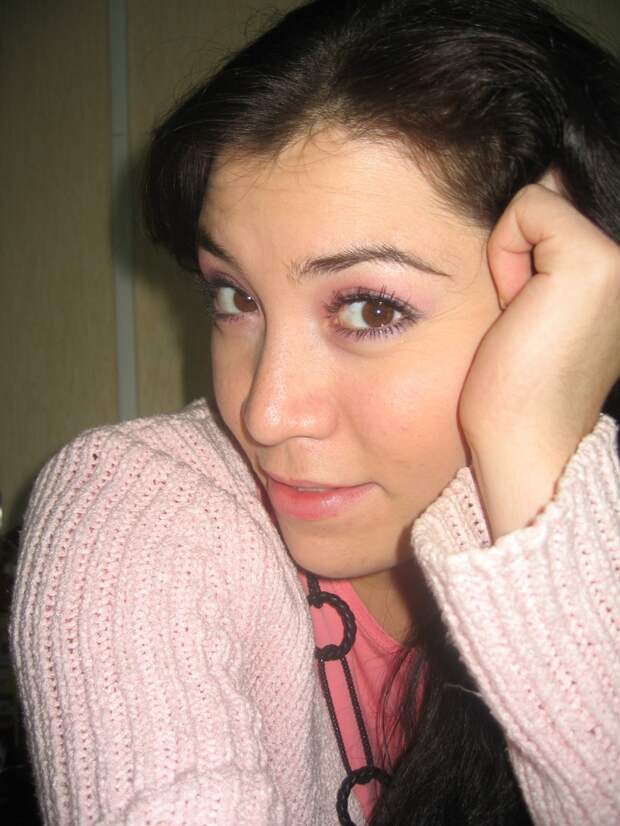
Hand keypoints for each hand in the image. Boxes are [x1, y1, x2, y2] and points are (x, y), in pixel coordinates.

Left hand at [459, 180, 619, 538]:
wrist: (525, 439)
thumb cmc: (520, 383)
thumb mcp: (540, 304)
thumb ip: (548, 251)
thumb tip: (534, 192)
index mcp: (618, 272)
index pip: (561, 204)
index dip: (525, 248)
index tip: (528, 310)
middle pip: (550, 198)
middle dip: (520, 249)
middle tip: (523, 313)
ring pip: (539, 201)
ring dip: (512, 256)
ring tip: (522, 315)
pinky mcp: (593, 261)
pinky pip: (528, 207)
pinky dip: (505, 252)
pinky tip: (515, 307)